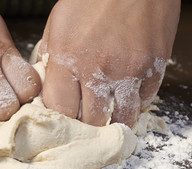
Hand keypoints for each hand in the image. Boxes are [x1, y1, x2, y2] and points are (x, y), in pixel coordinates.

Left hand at [39, 0, 179, 126]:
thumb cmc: (90, 0)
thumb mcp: (57, 26)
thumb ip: (50, 59)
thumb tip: (47, 86)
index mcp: (68, 60)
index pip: (61, 110)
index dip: (61, 117)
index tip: (64, 116)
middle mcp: (98, 70)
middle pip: (92, 121)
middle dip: (87, 124)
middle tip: (87, 118)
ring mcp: (129, 70)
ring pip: (123, 118)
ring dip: (114, 120)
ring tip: (109, 115)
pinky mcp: (153, 67)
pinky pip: (145, 101)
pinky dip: (135, 103)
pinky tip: (127, 94)